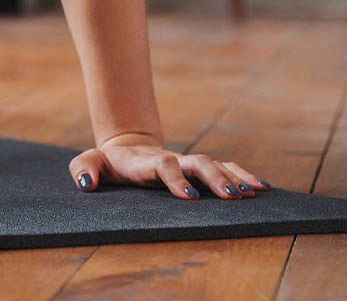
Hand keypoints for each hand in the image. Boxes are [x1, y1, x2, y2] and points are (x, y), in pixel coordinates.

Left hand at [68, 133, 271, 199]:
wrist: (126, 149)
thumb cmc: (108, 163)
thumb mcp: (89, 161)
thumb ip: (83, 167)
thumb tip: (85, 182)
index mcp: (145, 162)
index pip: (162, 167)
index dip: (175, 179)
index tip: (189, 197)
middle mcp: (171, 160)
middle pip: (197, 163)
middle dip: (214, 178)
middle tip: (232, 197)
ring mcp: (186, 162)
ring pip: (214, 165)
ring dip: (233, 177)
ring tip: (254, 192)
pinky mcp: (197, 168)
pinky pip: (224, 168)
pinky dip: (242, 175)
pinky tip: (262, 188)